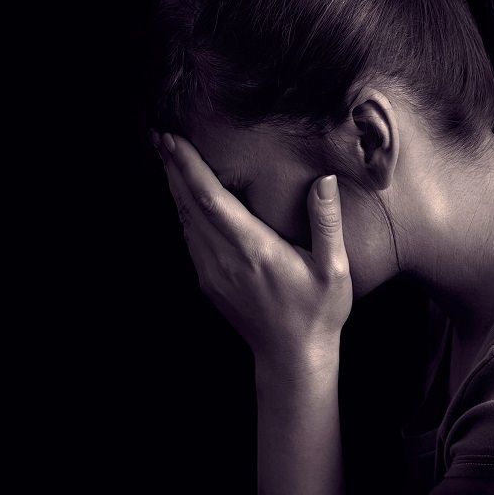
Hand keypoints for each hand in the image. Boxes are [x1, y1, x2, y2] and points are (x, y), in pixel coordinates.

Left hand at [152, 131, 352, 379]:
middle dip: (173, 168)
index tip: (172, 141)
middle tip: (159, 136)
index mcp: (253, 250)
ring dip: (174, 186)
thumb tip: (324, 179)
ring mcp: (211, 272)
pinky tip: (182, 195)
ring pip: (184, 220)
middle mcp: (225, 259)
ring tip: (167, 156)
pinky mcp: (208, 281)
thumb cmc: (318, 312)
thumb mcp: (333, 269)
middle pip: (188, 205)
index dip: (189, 168)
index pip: (211, 200)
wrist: (291, 358)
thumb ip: (326, 222)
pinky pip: (189, 238)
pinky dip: (182, 210)